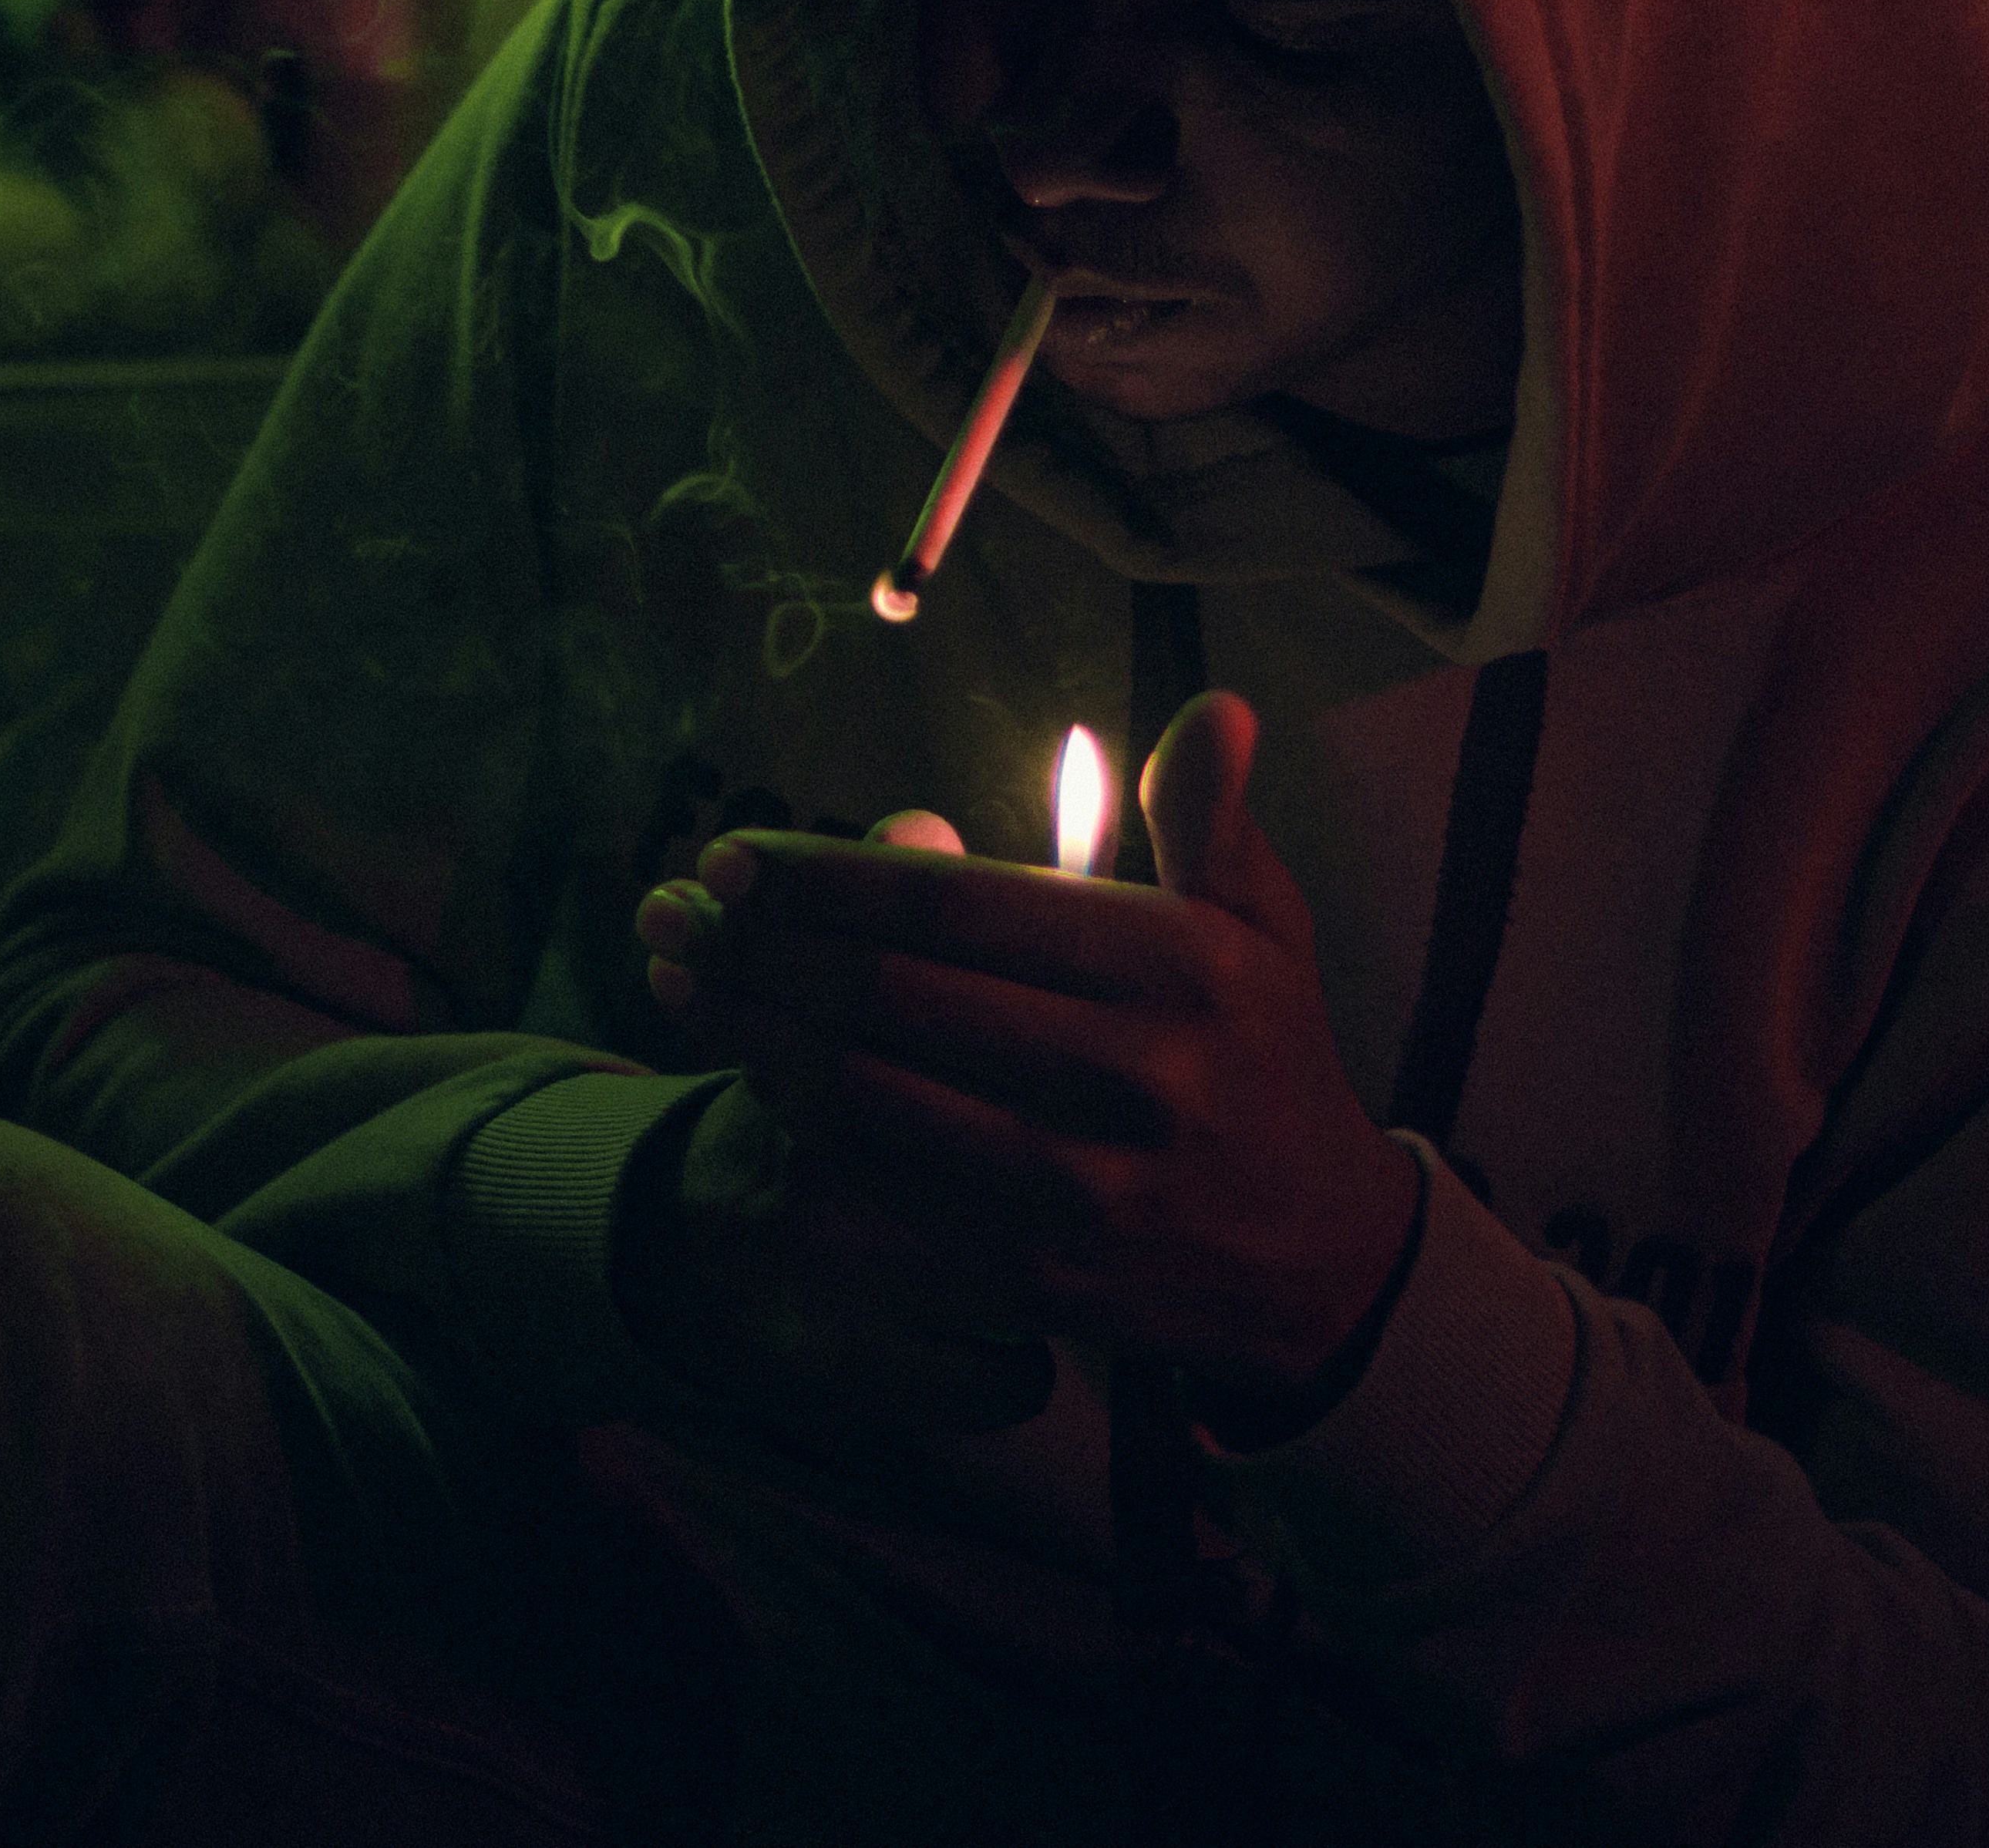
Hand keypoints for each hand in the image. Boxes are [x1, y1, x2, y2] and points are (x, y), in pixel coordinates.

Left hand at [633, 695, 1417, 1403]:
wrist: (1319, 1266)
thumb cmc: (1266, 1063)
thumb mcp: (1263, 931)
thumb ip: (1212, 822)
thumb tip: (1217, 707)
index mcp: (1178, 971)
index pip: (959, 909)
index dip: (827, 878)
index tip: (732, 856)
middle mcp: (1130, 1078)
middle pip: (890, 1000)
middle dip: (758, 950)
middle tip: (669, 913)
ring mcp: (1079, 1191)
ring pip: (866, 1104)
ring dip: (751, 1038)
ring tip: (675, 985)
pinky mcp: (1039, 1282)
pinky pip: (881, 1215)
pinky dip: (795, 1156)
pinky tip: (738, 1103)